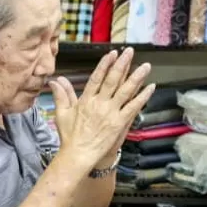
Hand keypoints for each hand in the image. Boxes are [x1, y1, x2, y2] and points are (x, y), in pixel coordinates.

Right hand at [49, 48, 154, 170]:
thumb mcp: (62, 113)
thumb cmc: (70, 137)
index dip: (105, 64)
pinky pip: (133, 107)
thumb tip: (56, 80)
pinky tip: (151, 87)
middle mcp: (99, 103)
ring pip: (125, 90)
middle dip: (122, 64)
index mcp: (86, 100)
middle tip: (130, 52)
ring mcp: (110, 113)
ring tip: (145, 66)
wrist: (78, 155)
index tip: (112, 53)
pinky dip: (143, 96)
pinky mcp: (119, 123)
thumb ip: (62, 95)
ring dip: (136, 77)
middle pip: (112, 80)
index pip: (97, 77)